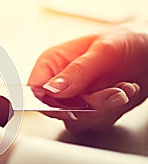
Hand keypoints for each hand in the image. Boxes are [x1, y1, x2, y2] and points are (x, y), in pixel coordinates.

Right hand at [28, 23, 147, 131]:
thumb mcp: (103, 50)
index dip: (48, 101)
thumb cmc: (128, 40)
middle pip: (56, 110)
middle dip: (87, 105)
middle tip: (110, 92)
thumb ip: (76, 71)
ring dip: (105, 107)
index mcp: (53, 64)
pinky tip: (126, 91)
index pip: (35, 90)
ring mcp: (76, 99)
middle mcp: (61, 83)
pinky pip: (96, 122)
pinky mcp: (93, 110)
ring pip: (77, 119)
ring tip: (124, 88)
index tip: (70, 103)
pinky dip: (115, 110)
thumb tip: (51, 89)